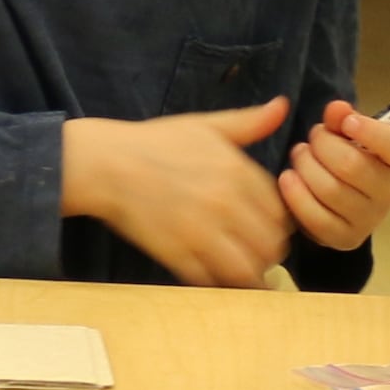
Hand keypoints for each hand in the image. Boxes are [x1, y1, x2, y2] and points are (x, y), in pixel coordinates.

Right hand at [61, 99, 295, 287]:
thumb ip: (248, 122)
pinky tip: (215, 273)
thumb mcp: (205, 126)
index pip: (280, 211)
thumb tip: (282, 106)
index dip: (278, 223)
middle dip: (268, 250)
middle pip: (271, 244)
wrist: (106, 164)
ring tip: (240, 267)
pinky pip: (213, 281)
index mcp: (236, 171)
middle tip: (256, 251)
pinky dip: (219, 283)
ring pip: (248, 269)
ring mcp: (201, 232)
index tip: (266, 226)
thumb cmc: (154, 142)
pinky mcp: (177, 255)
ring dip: (249, 272)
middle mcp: (225, 203)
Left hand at [280, 99, 389, 251]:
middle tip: (312, 138)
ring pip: (329, 189)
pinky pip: (316, 218)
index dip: (371, 131)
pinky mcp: (345, 238)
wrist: (341, 201)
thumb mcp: (347, 132)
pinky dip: (296, 195)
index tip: (348, 122)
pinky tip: (289, 179)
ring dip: (305, 166)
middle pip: (351, 164)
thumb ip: (341, 118)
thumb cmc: (347, 156)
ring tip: (300, 155)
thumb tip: (337, 109)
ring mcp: (369, 219)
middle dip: (322, 144)